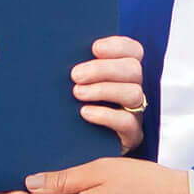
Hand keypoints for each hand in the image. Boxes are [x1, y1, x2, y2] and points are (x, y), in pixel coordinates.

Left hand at [74, 36, 144, 153]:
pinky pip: (127, 122)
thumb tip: (58, 51)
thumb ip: (77, 67)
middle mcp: (132, 89)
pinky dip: (105, 114)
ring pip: (133, 93)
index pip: (134, 51)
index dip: (118, 46)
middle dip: (103, 69)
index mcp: (122, 72)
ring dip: (103, 90)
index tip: (94, 47)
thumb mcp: (75, 83)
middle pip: (133, 69)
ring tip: (77, 93)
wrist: (73, 147)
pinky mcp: (131, 135)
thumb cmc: (71, 107)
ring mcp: (134, 113)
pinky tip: (85, 112)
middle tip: (75, 75)